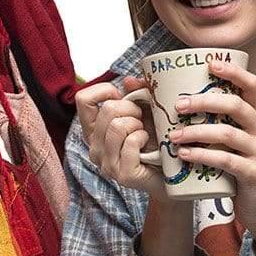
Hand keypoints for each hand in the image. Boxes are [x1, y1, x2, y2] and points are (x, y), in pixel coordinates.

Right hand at [74, 74, 168, 201]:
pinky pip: (131, 142)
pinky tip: (149, 144)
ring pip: (117, 126)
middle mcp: (94, 147)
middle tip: (142, 119)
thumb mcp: (146, 113)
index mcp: (94, 130)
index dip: (103, 91)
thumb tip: (128, 80)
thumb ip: (137, 94)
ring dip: (138, 125)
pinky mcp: (123, 175)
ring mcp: (106, 163)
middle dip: (131, 109)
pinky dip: (144, 137)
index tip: (121, 96)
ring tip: (145, 132)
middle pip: (107, 110)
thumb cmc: (156, 142)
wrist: (172, 174)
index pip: (83, 100)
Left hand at [167, 57, 255, 247]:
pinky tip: (184, 155)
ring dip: (197, 132)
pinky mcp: (253, 173)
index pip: (251, 85)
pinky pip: (226, 160)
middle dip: (205, 101)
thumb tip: (173, 98)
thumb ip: (210, 121)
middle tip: (178, 105)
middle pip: (237, 105)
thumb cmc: (237, 167)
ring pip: (228, 133)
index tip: (209, 63)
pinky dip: (202, 156)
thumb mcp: (228, 141)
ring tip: (173, 136)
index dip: (233, 72)